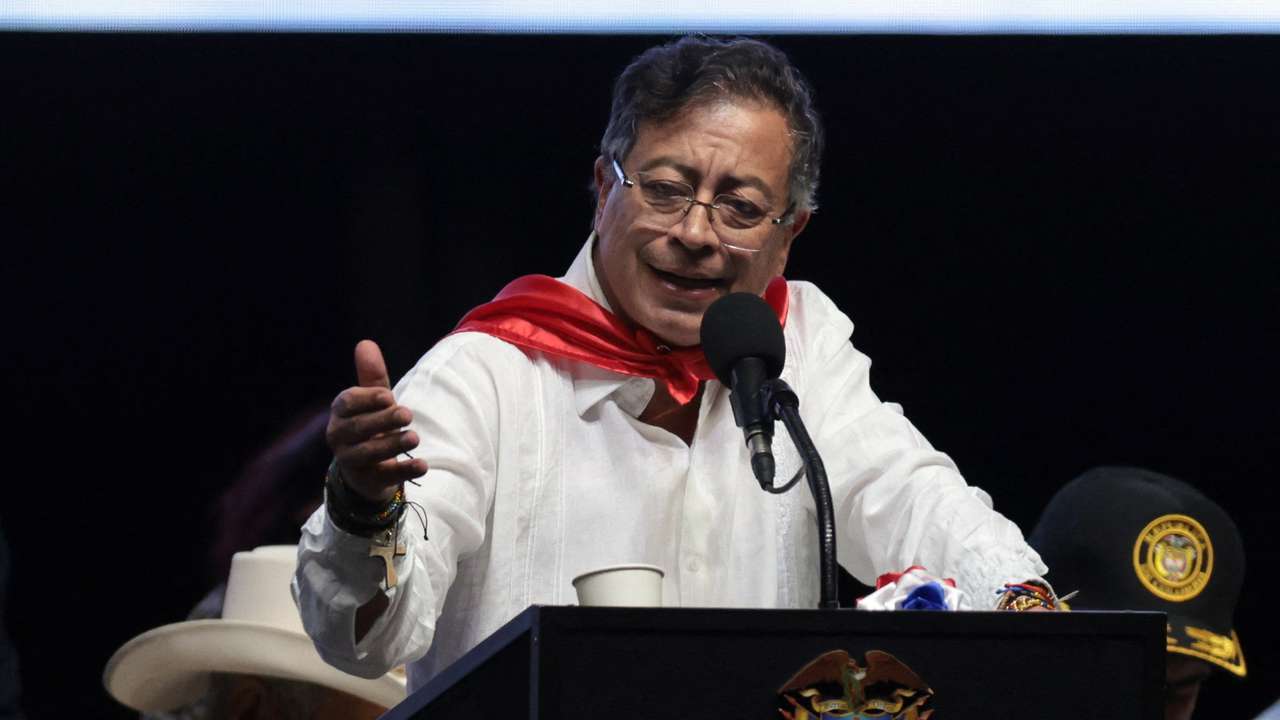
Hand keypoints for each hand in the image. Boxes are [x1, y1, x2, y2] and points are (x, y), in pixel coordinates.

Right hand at [326, 340, 428, 501]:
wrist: (366, 469)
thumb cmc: (371, 425)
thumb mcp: (373, 401)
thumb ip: (372, 376)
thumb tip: (365, 343)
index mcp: (340, 413)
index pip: (347, 403)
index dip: (367, 399)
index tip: (388, 396)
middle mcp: (340, 437)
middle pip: (357, 427)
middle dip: (382, 420)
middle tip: (407, 414)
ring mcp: (352, 460)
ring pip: (369, 453)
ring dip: (392, 444)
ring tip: (414, 437)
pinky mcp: (368, 480)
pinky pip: (385, 476)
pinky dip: (404, 471)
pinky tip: (423, 465)